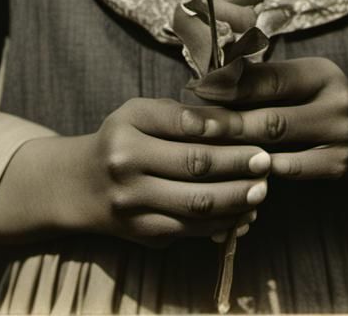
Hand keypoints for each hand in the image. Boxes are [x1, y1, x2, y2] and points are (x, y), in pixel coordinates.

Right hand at [0, 97, 269, 247]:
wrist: (80, 185)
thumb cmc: (122, 138)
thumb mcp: (141, 113)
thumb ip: (182, 115)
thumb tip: (234, 120)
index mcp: (129, 128)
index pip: (183, 126)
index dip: (223, 128)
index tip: (254, 129)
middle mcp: (126, 167)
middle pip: (194, 167)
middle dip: (237, 165)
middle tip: (266, 161)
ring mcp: (133, 206)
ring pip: (196, 204)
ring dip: (236, 198)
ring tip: (262, 189)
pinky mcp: (143, 234)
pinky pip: (191, 230)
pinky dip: (222, 222)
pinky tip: (244, 212)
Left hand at [191, 58, 347, 200]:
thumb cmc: (324, 104)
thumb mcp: (306, 82)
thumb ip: (269, 80)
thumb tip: (214, 75)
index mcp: (321, 73)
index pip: (270, 77)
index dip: (231, 83)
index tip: (197, 87)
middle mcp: (334, 102)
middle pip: (270, 114)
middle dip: (225, 120)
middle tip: (190, 123)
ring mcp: (339, 137)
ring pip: (277, 144)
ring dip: (237, 147)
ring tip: (203, 147)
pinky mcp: (338, 168)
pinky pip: (290, 171)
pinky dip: (260, 170)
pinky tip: (233, 170)